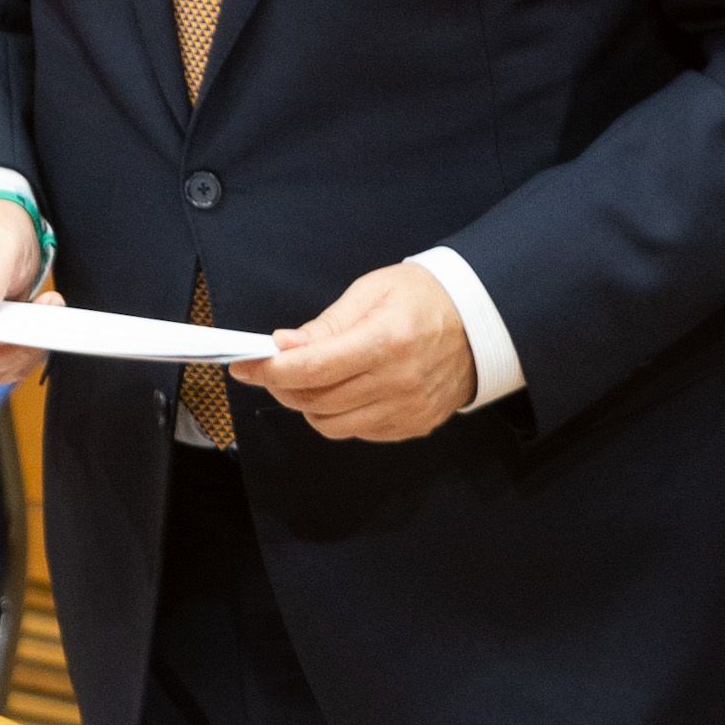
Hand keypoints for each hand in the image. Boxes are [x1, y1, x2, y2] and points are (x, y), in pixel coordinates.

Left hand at [229, 262, 474, 441]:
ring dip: (309, 404)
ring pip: (332, 425)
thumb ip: (326, 325)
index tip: (243, 364)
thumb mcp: (371, 292)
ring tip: (311, 378)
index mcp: (385, 341)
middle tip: (274, 368)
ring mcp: (408, 411)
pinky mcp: (414, 427)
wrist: (481, 321)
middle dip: (283, 386)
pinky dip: (340, 415)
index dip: (270, 370)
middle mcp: (398, 383)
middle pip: (316, 401)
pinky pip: (358, 432)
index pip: (312, 369)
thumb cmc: (422, 297)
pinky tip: (346, 390)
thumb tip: (282, 347)